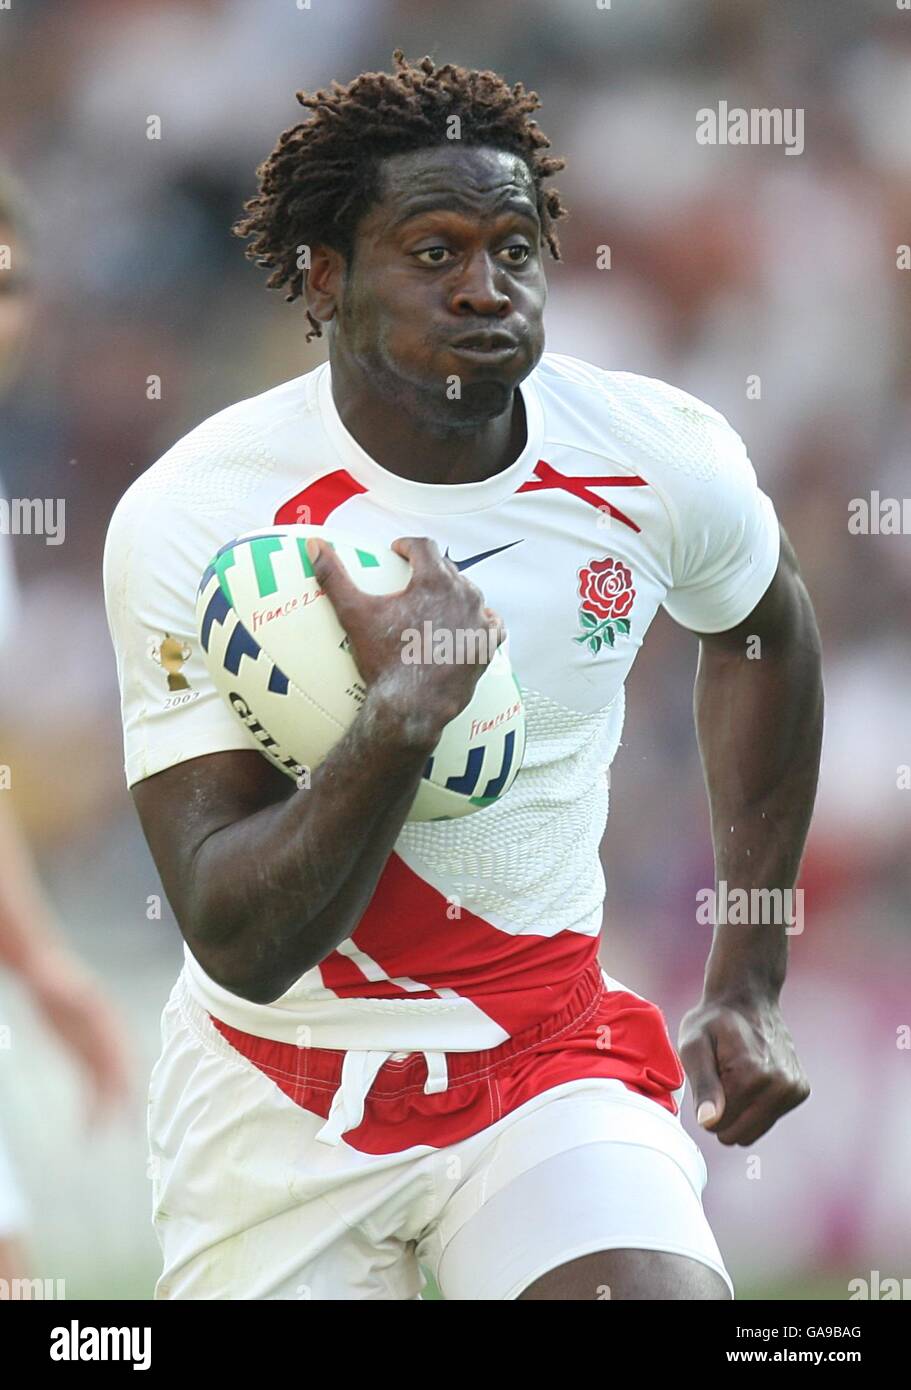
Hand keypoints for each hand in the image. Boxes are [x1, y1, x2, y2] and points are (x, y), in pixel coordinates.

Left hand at [29, 953, 133, 1131]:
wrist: (42, 970)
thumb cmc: (52, 976)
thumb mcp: (63, 983)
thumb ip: (74, 994)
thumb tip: (84, 998)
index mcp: (106, 1021)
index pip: (121, 1054)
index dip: (126, 1078)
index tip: (128, 1101)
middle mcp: (106, 1036)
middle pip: (120, 1072)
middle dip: (125, 1100)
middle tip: (127, 1130)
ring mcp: (94, 1046)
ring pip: (106, 1082)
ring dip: (107, 1107)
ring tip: (101, 1134)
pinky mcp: (81, 1053)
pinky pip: (91, 1083)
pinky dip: (92, 1103)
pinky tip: (87, 1121)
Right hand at [306, 536, 506, 735]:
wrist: (412, 706)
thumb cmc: (383, 660)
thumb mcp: (354, 614)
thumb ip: (334, 576)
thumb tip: (314, 544)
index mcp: (435, 580)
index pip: (424, 547)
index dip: (408, 545)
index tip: (398, 551)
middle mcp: (465, 595)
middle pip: (448, 570)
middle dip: (430, 570)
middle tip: (413, 579)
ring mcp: (479, 622)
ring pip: (470, 595)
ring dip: (456, 593)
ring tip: (439, 602)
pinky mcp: (487, 647)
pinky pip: (491, 625)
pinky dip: (481, 622)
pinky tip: (471, 624)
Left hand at [677, 994, 809, 1144]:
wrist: (747, 998)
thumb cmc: (714, 1021)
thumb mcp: (694, 1046)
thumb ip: (702, 1085)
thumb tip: (709, 1122)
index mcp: (752, 1076)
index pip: (719, 1126)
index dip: (706, 1106)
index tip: (709, 1077)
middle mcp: (780, 1085)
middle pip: (739, 1134)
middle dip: (724, 1113)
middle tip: (720, 1078)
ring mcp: (794, 1089)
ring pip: (755, 1130)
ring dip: (741, 1109)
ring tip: (736, 1075)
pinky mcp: (800, 1090)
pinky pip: (769, 1119)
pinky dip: (756, 1104)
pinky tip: (752, 1076)